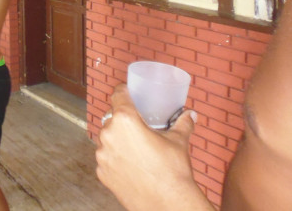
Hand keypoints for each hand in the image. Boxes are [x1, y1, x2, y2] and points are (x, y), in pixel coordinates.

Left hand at [95, 85, 208, 210]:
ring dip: (118, 140)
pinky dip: (115, 159)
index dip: (123, 91)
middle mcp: (109, 134)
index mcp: (125, 120)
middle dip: (123, 121)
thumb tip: (190, 114)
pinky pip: (106, 159)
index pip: (118, 95)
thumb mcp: (178, 141)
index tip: (126, 92)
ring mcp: (102, 154)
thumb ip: (183, 123)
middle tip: (137, 127)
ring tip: (135, 149)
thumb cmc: (173, 170)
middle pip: (112, 119)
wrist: (167, 204)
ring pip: (108, 139)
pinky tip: (130, 164)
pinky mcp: (101, 172)